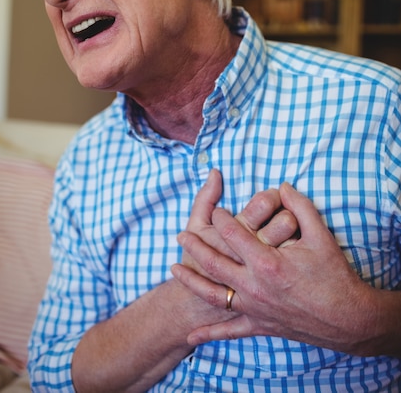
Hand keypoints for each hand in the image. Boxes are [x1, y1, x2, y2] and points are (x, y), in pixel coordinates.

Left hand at [173, 182, 377, 354]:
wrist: (348, 318)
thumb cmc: (334, 275)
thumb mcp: (320, 235)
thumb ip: (300, 206)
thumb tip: (283, 185)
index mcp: (267, 261)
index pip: (233, 233)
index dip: (221, 218)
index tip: (216, 210)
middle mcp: (255, 286)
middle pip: (214, 262)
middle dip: (195, 247)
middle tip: (180, 235)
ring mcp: (254, 308)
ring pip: (213, 295)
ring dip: (191, 281)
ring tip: (173, 269)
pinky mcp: (259, 325)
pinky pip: (229, 331)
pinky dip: (209, 333)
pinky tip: (190, 337)